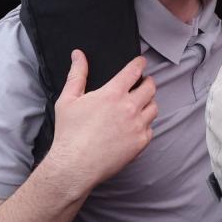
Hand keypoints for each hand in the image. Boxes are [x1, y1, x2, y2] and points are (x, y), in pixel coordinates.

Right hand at [44, 51, 156, 196]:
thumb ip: (77, 75)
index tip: (142, 62)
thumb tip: (78, 55)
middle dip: (148, 82)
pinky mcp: (140, 143)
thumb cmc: (69, 133)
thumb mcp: (68, 99)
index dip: (140, 64)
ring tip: (140, 104)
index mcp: (113, 94)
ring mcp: (137, 126)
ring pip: (153, 108)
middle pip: (150, 88)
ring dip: (148, 103)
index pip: (134, 71)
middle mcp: (129, 108)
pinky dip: (146, 125)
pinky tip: (136, 126)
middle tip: (143, 83)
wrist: (75, 166)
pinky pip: (150, 129)